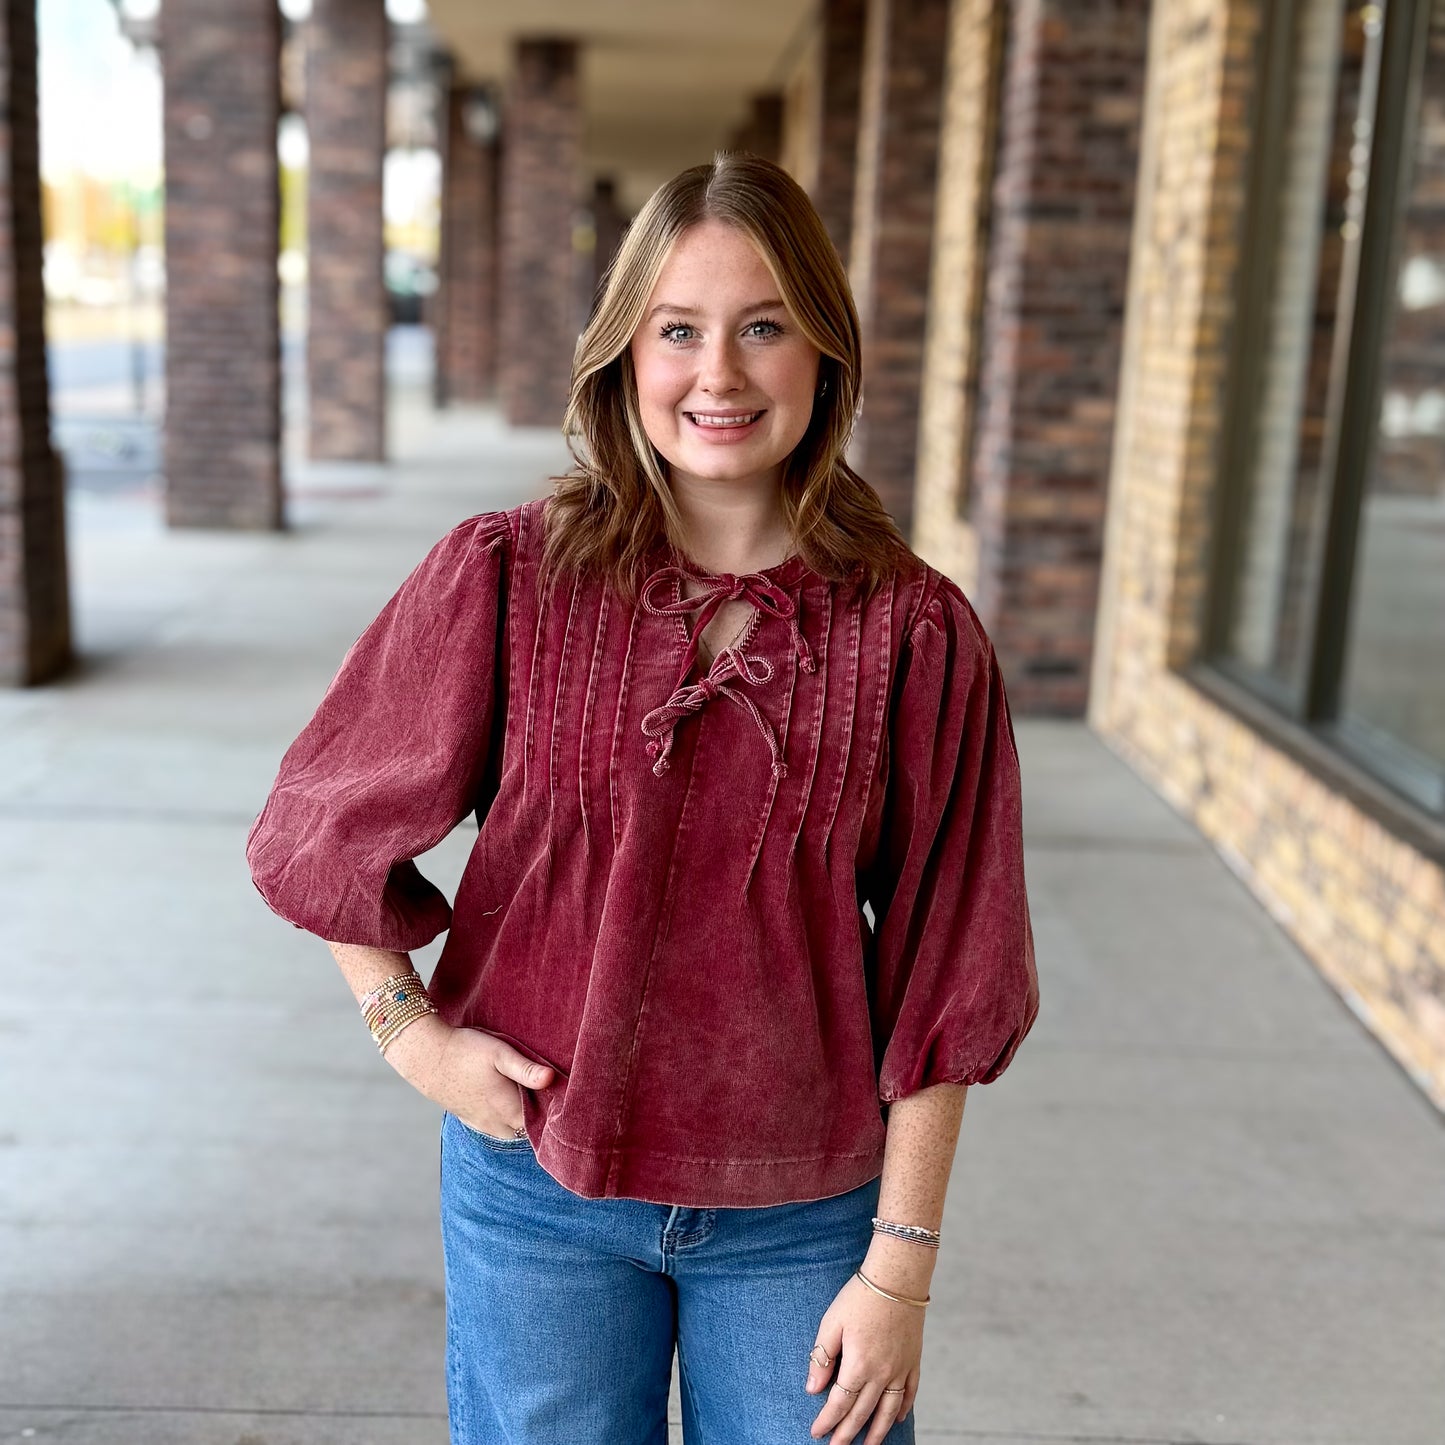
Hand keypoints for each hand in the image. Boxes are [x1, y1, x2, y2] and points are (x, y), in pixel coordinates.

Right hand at [383, 1016, 554, 1137]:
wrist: (425, 1057)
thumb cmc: (464, 1051)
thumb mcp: (499, 1054)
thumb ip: (525, 1070)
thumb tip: (552, 1079)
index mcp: (509, 1110)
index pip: (542, 1124)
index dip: (556, 1114)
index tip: (567, 1099)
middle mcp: (496, 1124)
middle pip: (528, 1131)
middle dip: (541, 1119)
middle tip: (553, 1097)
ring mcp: (481, 1123)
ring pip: (511, 1131)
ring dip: (522, 1121)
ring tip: (532, 1100)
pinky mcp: (469, 1118)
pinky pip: (495, 1128)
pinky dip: (506, 1121)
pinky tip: (508, 1103)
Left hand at [805, 1272, 923, 1442]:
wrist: (898, 1276)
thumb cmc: (860, 1296)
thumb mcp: (831, 1322)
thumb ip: (821, 1357)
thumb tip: (812, 1389)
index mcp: (859, 1364)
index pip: (840, 1403)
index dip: (827, 1421)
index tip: (816, 1433)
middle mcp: (882, 1373)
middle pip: (863, 1412)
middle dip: (847, 1434)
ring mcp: (900, 1368)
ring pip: (889, 1410)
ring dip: (878, 1431)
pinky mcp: (913, 1359)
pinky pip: (910, 1392)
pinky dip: (904, 1408)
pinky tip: (898, 1418)